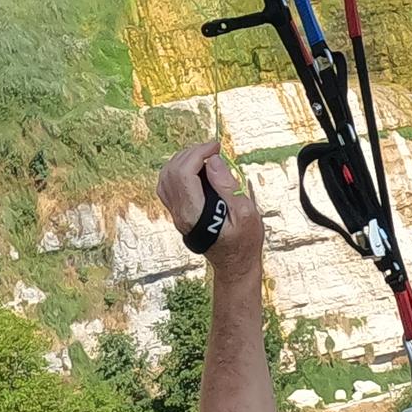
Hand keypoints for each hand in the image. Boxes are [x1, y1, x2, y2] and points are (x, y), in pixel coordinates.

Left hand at [158, 143, 260, 264]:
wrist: (235, 263)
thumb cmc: (244, 241)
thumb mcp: (246, 213)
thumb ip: (227, 186)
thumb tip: (212, 161)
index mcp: (195, 214)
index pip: (184, 174)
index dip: (198, 153)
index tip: (216, 147)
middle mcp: (180, 214)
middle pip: (172, 171)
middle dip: (192, 153)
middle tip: (212, 150)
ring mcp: (176, 214)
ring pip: (166, 176)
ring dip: (184, 159)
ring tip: (205, 156)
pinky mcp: (177, 212)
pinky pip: (167, 184)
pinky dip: (179, 169)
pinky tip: (195, 168)